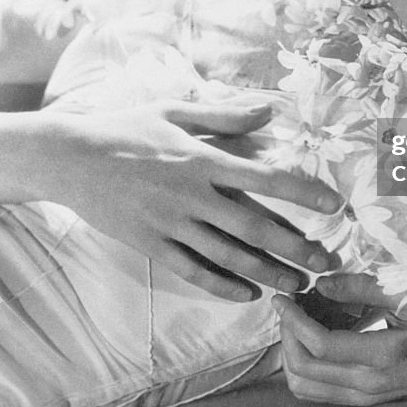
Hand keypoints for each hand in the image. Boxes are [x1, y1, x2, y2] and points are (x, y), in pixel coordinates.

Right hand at [44, 100, 342, 301]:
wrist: (71, 159)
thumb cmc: (127, 129)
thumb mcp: (174, 112)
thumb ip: (223, 116)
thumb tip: (267, 112)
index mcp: (203, 159)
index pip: (265, 178)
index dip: (303, 192)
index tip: (335, 205)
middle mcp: (193, 195)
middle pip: (255, 227)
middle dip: (297, 247)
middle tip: (329, 263)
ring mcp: (171, 224)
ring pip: (229, 256)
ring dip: (268, 273)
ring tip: (298, 286)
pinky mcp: (152, 245)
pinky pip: (192, 270)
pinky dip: (222, 285)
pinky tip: (247, 295)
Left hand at [273, 273, 406, 405]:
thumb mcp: (406, 292)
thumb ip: (360, 288)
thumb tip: (320, 284)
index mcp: (385, 354)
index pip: (320, 344)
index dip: (293, 320)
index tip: (282, 298)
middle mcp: (373, 384)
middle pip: (305, 369)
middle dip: (287, 336)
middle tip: (288, 309)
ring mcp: (370, 397)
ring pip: (307, 388)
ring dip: (292, 356)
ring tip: (296, 326)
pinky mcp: (368, 400)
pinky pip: (321, 394)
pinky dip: (306, 369)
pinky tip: (312, 342)